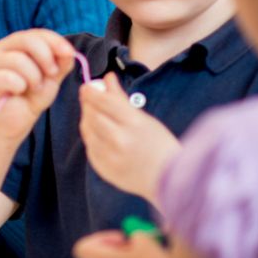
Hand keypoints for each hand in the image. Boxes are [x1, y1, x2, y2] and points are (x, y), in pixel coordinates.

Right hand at [0, 29, 73, 139]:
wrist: (15, 121)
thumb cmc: (31, 96)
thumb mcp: (51, 77)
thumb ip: (61, 63)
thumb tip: (69, 51)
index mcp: (17, 44)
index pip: (37, 33)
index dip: (55, 41)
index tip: (69, 53)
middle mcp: (1, 49)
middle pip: (26, 39)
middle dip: (45, 56)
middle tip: (52, 74)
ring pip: (18, 59)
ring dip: (34, 77)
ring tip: (34, 88)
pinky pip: (9, 77)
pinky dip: (20, 86)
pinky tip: (19, 92)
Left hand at [79, 72, 180, 204]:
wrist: (170, 180)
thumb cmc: (160, 146)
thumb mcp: (145, 119)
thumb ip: (121, 98)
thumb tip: (107, 77)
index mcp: (134, 124)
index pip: (104, 102)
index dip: (91, 92)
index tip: (86, 87)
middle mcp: (120, 140)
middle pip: (93, 116)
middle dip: (88, 104)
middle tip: (88, 97)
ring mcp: (111, 157)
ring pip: (88, 132)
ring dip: (87, 119)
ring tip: (92, 114)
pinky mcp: (106, 170)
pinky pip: (90, 148)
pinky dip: (91, 137)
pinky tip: (96, 132)